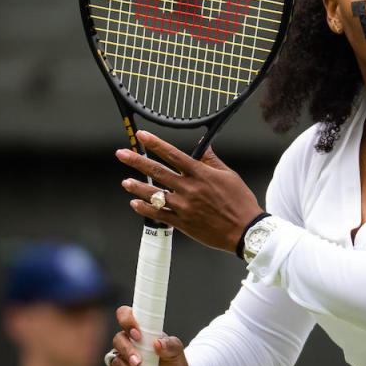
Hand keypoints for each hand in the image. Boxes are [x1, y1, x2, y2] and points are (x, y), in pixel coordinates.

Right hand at [107, 306, 187, 365]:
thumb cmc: (172, 361)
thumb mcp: (176, 351)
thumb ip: (170, 345)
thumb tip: (157, 343)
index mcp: (140, 328)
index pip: (125, 314)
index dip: (127, 321)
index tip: (138, 334)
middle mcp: (127, 341)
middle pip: (118, 340)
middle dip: (128, 352)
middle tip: (139, 363)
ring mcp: (120, 357)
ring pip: (115, 361)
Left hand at [116, 130, 263, 252]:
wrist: (245, 230)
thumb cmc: (240, 202)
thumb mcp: (229, 175)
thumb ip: (211, 160)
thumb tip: (202, 146)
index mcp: (200, 174)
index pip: (173, 154)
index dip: (155, 143)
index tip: (142, 136)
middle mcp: (189, 188)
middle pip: (157, 171)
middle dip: (136, 161)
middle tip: (121, 154)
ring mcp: (184, 207)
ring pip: (154, 194)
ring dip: (137, 186)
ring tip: (125, 181)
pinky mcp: (182, 223)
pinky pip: (159, 215)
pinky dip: (145, 209)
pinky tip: (135, 204)